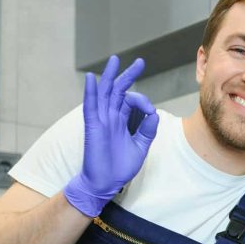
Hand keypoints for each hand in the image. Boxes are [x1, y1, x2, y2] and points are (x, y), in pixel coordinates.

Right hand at [63, 55, 159, 216]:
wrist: (105, 183)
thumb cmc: (120, 167)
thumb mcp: (140, 147)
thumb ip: (147, 130)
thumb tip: (154, 113)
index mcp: (121, 121)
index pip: (131, 101)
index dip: (143, 101)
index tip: (150, 111)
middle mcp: (110, 117)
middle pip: (118, 90)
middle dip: (128, 75)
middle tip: (140, 62)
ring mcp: (101, 120)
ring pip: (104, 93)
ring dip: (109, 76)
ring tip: (114, 60)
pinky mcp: (92, 126)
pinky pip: (90, 106)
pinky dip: (91, 92)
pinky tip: (92, 79)